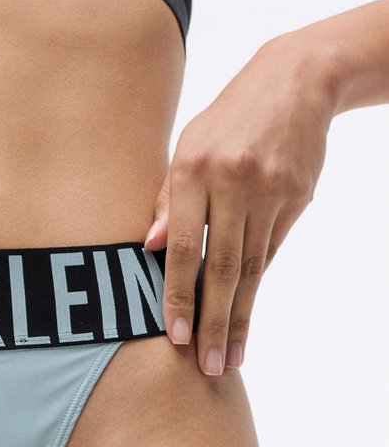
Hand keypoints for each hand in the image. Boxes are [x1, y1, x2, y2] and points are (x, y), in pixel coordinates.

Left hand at [144, 35, 334, 375]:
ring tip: (229, 357)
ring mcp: (269, 192)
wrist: (297, 80)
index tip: (175, 336)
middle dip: (213, 322)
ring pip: (251, 268)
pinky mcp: (296, 198)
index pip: (184, 248)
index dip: (180, 296)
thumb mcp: (188, 146)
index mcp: (194, 169)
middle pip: (222, 267)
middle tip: (208, 366)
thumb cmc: (228, 120)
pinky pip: (269, 252)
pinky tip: (245, 319)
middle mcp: (233, 182)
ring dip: (239, 318)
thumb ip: (168, 200)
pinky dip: (255, 288)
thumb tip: (149, 249)